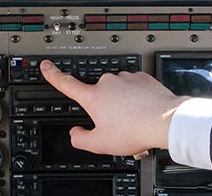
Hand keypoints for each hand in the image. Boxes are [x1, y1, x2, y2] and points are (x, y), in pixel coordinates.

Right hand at [40, 60, 188, 155]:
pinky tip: (144, 114)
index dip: (53, 75)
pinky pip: (135, 89)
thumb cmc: (134, 130)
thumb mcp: (100, 144)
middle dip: (106, 110)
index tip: (46, 66)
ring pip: (119, 94)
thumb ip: (80, 139)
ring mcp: (126, 79)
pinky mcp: (143, 78)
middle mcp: (108, 83)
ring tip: (134, 124)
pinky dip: (137, 100)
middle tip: (117, 127)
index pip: (66, 84)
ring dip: (123, 106)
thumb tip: (75, 133)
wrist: (164, 120)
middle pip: (99, 97)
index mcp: (93, 97)